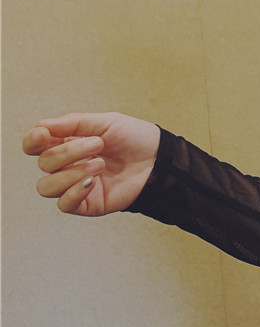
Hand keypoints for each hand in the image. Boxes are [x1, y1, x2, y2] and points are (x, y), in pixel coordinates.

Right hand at [22, 112, 160, 215]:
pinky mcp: (86, 203)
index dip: (33, 141)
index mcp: (69, 142)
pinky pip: (64, 204)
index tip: (43, 135)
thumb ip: (74, 123)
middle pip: (44, 163)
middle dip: (69, 151)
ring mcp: (75, 185)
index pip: (36, 145)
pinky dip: (74, 192)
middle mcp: (68, 164)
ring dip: (72, 172)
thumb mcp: (107, 122)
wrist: (159, 158)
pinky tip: (93, 181)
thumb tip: (41, 124)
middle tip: (98, 144)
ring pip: (47, 185)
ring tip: (101, 163)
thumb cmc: (135, 138)